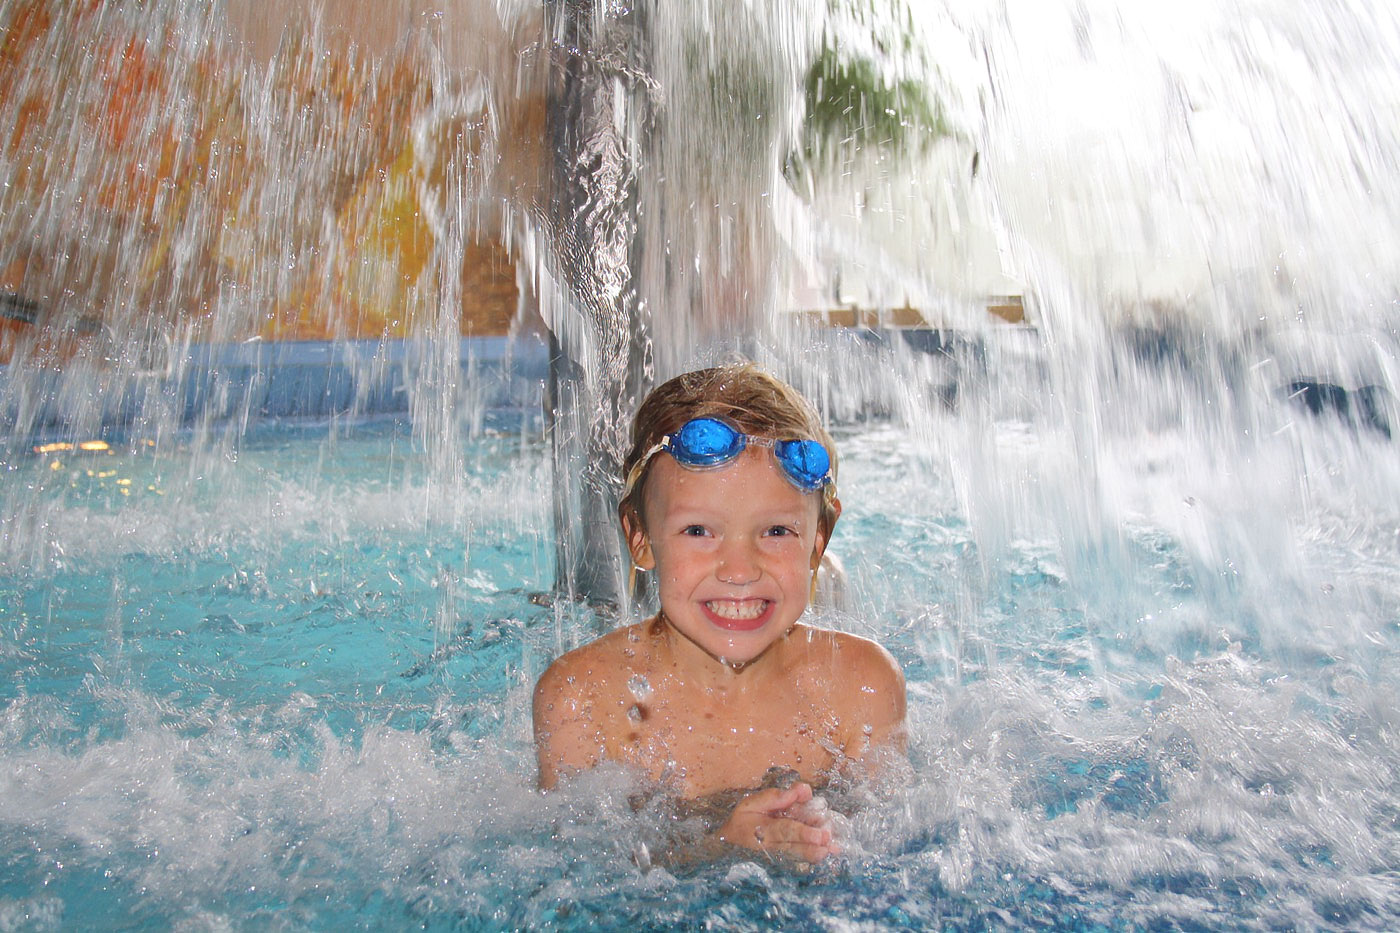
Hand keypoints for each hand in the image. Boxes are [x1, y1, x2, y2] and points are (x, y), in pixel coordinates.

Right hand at [715, 782, 840, 862]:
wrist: (728, 845)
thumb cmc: (741, 821)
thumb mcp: (750, 803)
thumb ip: (776, 797)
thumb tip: (803, 791)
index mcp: (763, 830)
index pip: (786, 831)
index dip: (804, 832)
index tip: (821, 835)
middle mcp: (773, 846)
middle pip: (797, 847)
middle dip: (814, 845)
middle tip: (829, 841)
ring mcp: (779, 855)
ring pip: (800, 855)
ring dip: (817, 851)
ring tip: (833, 847)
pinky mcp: (784, 859)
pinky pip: (800, 859)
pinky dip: (814, 856)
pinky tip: (828, 851)